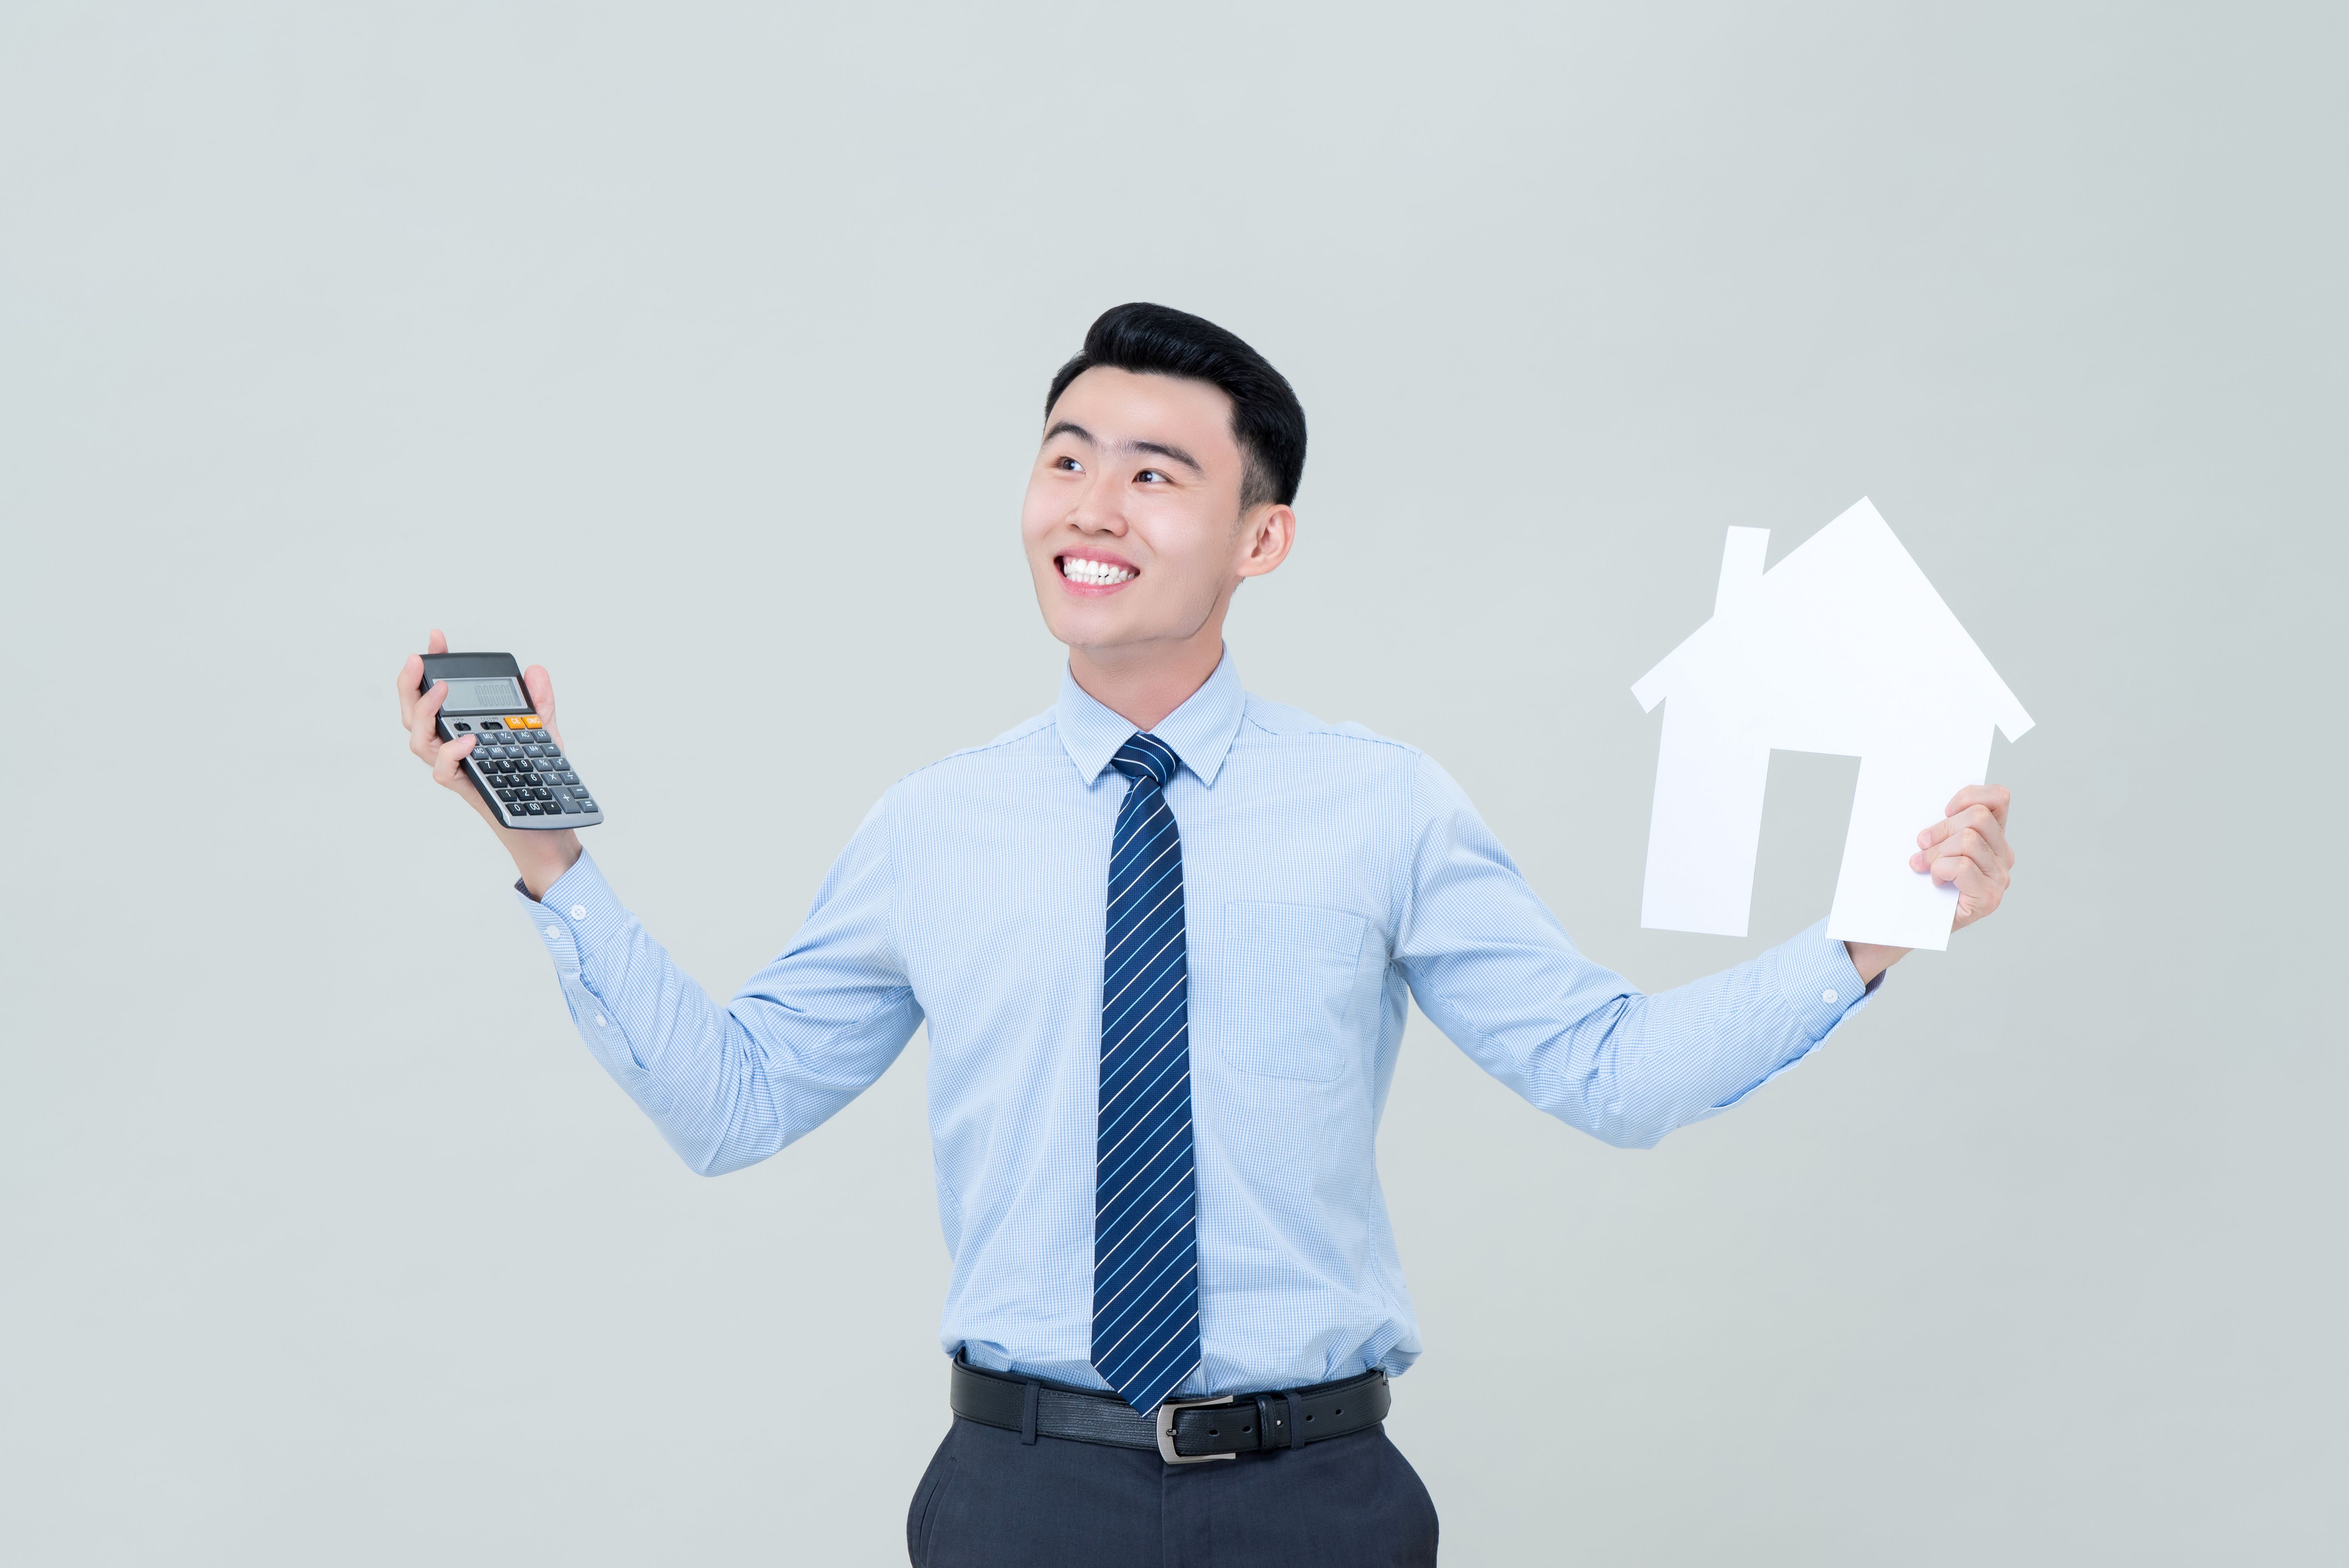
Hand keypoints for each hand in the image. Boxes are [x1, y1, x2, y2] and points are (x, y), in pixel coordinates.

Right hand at [396, 628, 581, 897]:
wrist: (547, 821)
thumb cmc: (536, 779)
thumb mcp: (542, 734)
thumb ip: (538, 704)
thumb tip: (536, 670)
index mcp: (461, 728)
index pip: (435, 694)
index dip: (430, 666)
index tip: (435, 637)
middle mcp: (450, 746)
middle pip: (411, 714)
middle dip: (408, 683)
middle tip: (417, 658)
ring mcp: (455, 768)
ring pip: (418, 740)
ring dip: (425, 711)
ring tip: (443, 689)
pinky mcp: (465, 788)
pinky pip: (443, 772)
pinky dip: (451, 752)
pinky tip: (469, 738)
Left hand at [1911, 783, 2014, 932]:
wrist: (1917, 920)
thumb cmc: (1924, 878)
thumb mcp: (1935, 843)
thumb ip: (1944, 824)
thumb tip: (1925, 804)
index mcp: (1994, 836)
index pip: (1998, 798)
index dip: (1969, 796)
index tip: (1944, 810)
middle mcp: (2003, 855)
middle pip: (1978, 817)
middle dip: (1941, 827)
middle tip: (1921, 843)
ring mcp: (1999, 877)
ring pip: (1968, 840)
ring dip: (1935, 851)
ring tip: (1921, 864)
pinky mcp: (1989, 897)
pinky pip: (1962, 866)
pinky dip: (1940, 870)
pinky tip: (1935, 881)